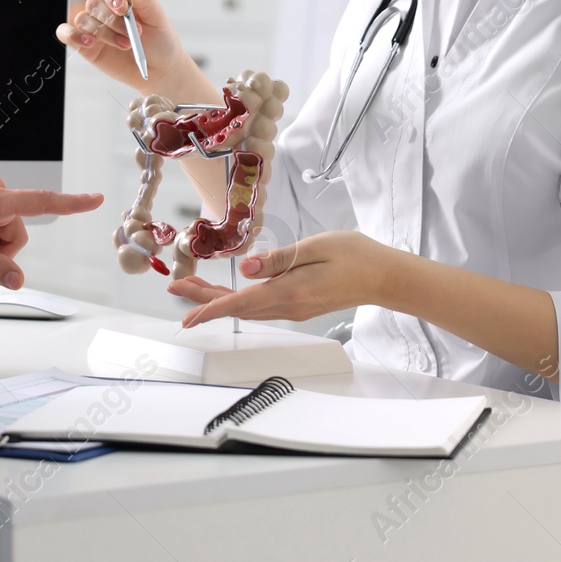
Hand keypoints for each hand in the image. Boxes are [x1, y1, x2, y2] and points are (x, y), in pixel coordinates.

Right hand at [56, 0, 194, 90]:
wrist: (160, 69)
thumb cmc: (160, 41)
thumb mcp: (158, 17)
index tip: (123, 8)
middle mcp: (104, 9)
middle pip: (94, 3)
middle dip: (113, 20)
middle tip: (134, 34)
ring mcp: (93, 27)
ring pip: (83, 19)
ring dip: (104, 33)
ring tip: (125, 44)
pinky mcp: (85, 45)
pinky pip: (65, 33)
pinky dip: (72, 35)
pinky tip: (88, 42)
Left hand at [165, 231, 393, 327]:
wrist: (385, 277)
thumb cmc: (356, 255)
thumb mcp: (316, 247)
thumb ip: (280, 259)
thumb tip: (246, 268)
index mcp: (292, 291)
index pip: (242, 303)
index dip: (211, 308)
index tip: (186, 314)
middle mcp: (290, 305)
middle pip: (238, 307)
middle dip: (204, 300)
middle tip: (175, 288)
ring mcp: (295, 308)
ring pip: (248, 308)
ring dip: (218, 301)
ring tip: (192, 289)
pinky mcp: (300, 305)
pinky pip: (261, 306)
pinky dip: (238, 302)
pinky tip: (228, 295)